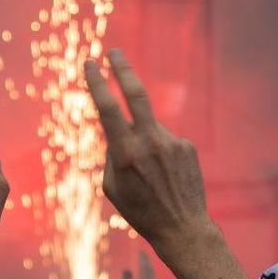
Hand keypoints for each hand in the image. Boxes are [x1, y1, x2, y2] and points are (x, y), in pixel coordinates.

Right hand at [86, 51, 213, 257]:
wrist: (182, 227)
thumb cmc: (140, 211)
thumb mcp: (112, 186)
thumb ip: (113, 153)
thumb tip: (119, 131)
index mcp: (127, 153)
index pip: (108, 108)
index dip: (97, 83)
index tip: (90, 63)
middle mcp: (151, 142)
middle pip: (138, 94)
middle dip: (123, 69)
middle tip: (114, 51)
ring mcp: (172, 142)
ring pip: (150, 128)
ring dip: (144, 141)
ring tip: (151, 173)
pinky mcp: (187, 146)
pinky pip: (165, 141)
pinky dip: (160, 152)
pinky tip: (166, 176)